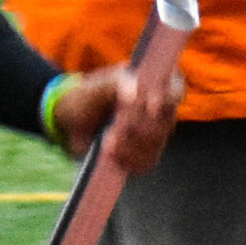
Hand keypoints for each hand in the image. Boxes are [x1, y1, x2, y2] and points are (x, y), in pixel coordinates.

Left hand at [52, 62, 178, 173]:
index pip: (175, 88)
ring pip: (157, 142)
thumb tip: (134, 89)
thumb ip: (114, 83)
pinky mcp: (145, 154)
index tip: (150, 106)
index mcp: (150, 83)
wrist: (69, 125)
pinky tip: (111, 156)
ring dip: (131, 145)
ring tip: (106, 143)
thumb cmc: (85, 99)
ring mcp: (154, 133)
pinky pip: (148, 161)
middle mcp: (158, 108)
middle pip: (166, 120)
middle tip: (112, 129)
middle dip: (138, 126)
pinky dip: (129, 160)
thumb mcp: (94, 88)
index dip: (169, 97)